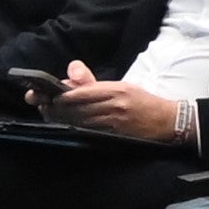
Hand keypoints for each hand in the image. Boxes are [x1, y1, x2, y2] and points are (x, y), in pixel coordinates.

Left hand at [48, 65, 183, 143]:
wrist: (167, 122)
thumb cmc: (142, 102)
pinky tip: (64, 125)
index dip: (60, 94)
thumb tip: (70, 72)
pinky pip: (88, 131)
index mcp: (116, 89)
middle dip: (55, 107)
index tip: (45, 93)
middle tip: (41, 105)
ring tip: (48, 113)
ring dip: (60, 118)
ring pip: (79, 120)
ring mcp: (114, 122)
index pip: (81, 92)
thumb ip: (94, 83)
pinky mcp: (115, 135)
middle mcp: (114, 105)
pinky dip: (73, 127)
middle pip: (76, 107)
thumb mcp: (122, 86)